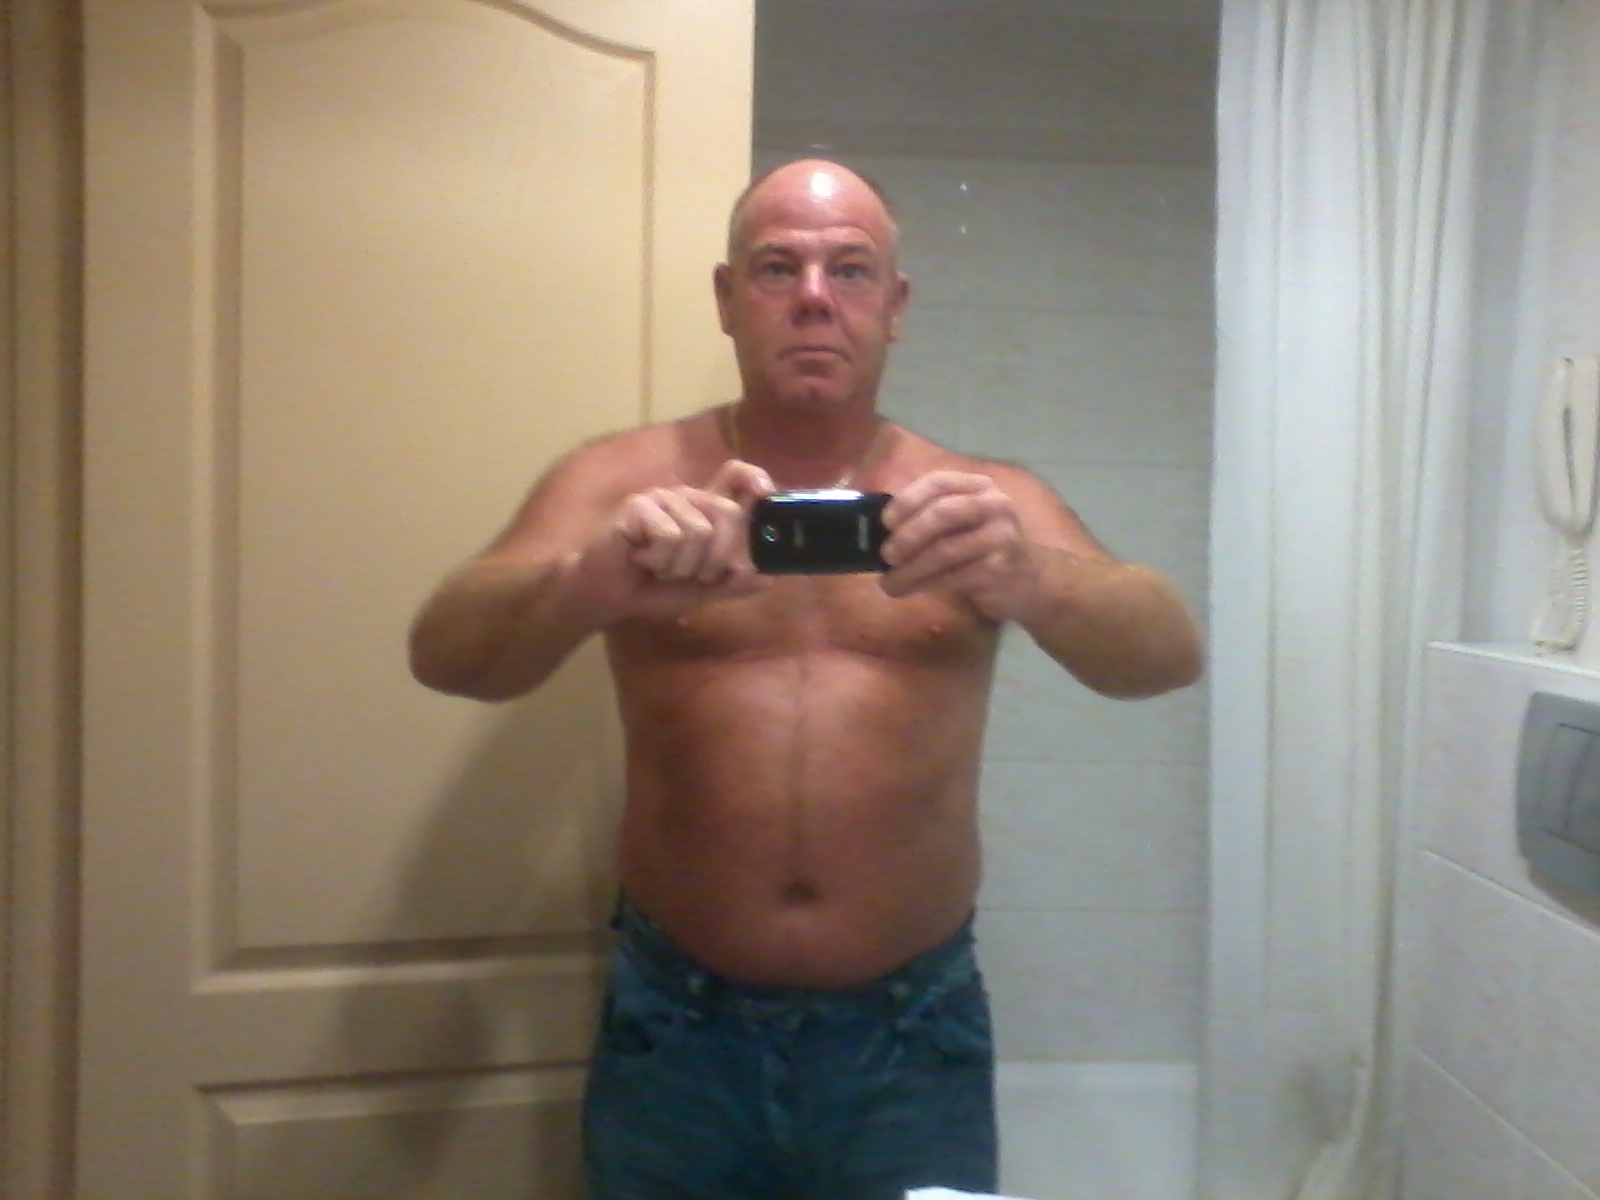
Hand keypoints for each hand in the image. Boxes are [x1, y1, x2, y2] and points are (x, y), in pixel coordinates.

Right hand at [582, 459, 774, 617]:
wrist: (605, 595)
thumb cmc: (651, 588)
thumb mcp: (700, 591)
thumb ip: (732, 584)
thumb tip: (767, 578)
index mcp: (705, 511)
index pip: (735, 477)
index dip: (754, 478)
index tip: (765, 492)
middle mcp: (687, 498)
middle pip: (727, 513)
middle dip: (716, 558)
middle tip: (689, 574)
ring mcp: (662, 498)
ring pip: (699, 531)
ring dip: (681, 565)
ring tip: (657, 566)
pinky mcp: (639, 505)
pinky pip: (670, 536)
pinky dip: (658, 560)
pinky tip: (640, 559)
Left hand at [879, 471, 1038, 617]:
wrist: (1034, 581)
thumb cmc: (986, 550)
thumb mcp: (965, 523)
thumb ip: (932, 519)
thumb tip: (879, 531)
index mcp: (979, 486)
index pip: (938, 482)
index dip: (907, 501)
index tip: (885, 523)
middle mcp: (994, 504)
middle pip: (942, 513)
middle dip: (908, 536)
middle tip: (886, 556)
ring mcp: (1001, 536)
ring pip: (945, 551)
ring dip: (911, 570)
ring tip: (890, 584)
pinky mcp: (1001, 567)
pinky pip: (954, 576)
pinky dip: (926, 584)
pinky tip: (909, 591)